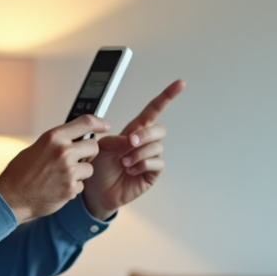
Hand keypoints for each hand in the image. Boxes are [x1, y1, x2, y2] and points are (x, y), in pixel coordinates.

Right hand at [0, 115, 110, 223]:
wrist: (11, 197)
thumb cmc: (20, 173)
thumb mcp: (37, 148)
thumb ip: (57, 142)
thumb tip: (75, 138)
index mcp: (53, 138)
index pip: (85, 123)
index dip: (99, 122)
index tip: (105, 125)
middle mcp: (63, 152)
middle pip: (94, 146)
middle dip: (88, 152)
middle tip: (77, 158)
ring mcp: (68, 171)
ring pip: (90, 168)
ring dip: (80, 172)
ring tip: (62, 176)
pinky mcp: (71, 189)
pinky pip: (82, 185)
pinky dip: (73, 187)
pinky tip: (58, 187)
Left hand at [83, 80, 185, 220]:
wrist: (96, 191)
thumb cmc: (99, 167)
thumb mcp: (101, 147)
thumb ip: (116, 139)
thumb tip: (133, 137)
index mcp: (134, 131)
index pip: (153, 110)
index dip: (167, 97)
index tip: (180, 84)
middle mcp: (145, 143)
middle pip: (159, 129)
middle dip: (145, 134)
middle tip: (130, 142)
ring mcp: (150, 158)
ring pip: (156, 147)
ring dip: (138, 153)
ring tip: (124, 162)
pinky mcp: (152, 173)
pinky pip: (156, 163)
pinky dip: (142, 165)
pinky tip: (131, 169)